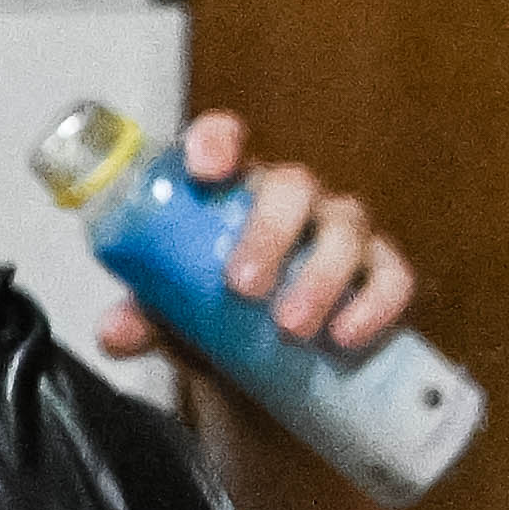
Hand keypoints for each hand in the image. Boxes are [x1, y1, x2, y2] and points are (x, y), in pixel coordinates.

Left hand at [95, 114, 419, 359]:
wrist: (259, 369)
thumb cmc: (209, 317)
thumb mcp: (169, 319)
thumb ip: (141, 319)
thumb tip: (117, 331)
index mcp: (230, 192)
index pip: (225, 140)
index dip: (217, 141)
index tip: (206, 168)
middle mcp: (290, 200)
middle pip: (294, 185)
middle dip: (271, 231)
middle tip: (243, 286)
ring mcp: (341, 231)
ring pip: (345, 227)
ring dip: (320, 276)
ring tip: (289, 327)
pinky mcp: (380, 273)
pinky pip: (392, 276)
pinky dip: (375, 303)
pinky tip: (346, 335)